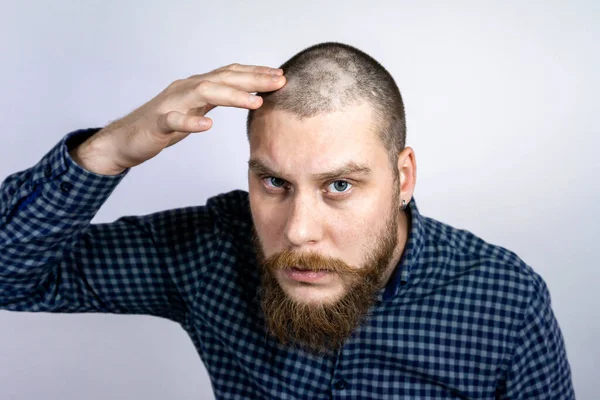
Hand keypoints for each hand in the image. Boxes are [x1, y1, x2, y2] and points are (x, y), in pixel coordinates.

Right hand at [71, 63, 285, 174]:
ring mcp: (171, 104)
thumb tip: (247, 96)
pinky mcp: (157, 124)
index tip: (280, 77)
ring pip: (203, 92)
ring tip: (255, 101)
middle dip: (253, 79)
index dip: (255, 74)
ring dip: (231, 96)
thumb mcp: (196, 110)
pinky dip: (191, 122)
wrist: (124, 140)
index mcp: (196, 87)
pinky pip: (174, 120)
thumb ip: (216, 101)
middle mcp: (185, 89)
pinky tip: (207, 126)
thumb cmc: (162, 126)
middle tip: (278, 82)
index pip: (230, 75)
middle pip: (222, 78)